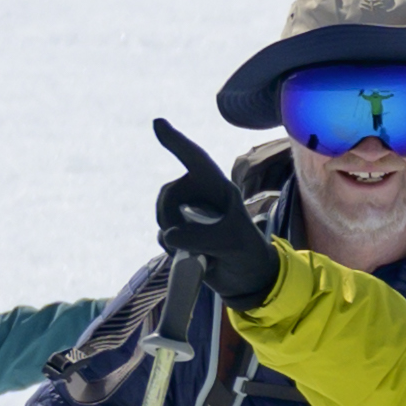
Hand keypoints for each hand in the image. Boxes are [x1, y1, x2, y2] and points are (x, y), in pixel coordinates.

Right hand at [148, 114, 281, 324]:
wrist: (247, 281)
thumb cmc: (248, 254)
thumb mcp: (230, 243)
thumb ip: (199, 236)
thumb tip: (168, 234)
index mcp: (220, 189)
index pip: (196, 160)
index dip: (177, 142)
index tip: (158, 124)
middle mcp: (202, 197)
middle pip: (168, 193)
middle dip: (170, 214)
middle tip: (192, 238)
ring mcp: (189, 215)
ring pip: (162, 214)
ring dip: (171, 233)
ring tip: (199, 250)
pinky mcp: (181, 233)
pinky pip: (162, 234)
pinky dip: (171, 247)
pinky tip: (194, 256)